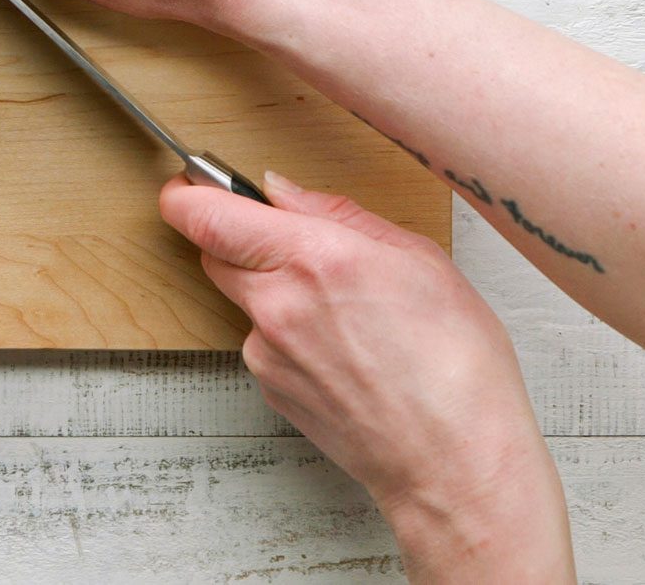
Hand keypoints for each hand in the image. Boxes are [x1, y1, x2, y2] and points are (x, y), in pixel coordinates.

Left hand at [162, 171, 574, 582]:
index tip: (189, 184)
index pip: (208, 215)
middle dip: (237, 239)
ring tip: (347, 316)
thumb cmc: (456, 365)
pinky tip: (344, 352)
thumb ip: (339, 214)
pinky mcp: (269, 388)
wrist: (455, 461)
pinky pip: (264, 343)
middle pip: (214, 253)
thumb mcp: (419, 259)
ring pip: (244, 300)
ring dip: (273, 293)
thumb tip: (283, 193)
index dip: (187, 194)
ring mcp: (267, 351)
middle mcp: (278, 304)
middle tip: (289, 244)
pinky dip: (289, 337)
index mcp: (315, 258)